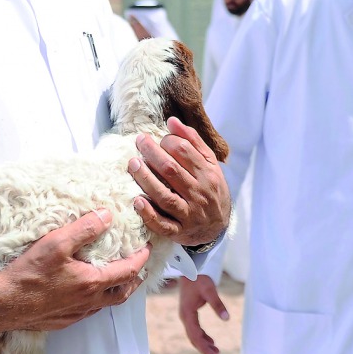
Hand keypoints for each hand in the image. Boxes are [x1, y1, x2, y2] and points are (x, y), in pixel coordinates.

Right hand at [0, 210, 149, 333]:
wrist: (1, 304)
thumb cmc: (28, 273)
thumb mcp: (56, 243)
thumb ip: (84, 229)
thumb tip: (107, 216)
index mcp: (92, 283)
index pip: (128, 271)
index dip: (141, 259)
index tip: (147, 248)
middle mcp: (88, 303)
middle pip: (122, 294)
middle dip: (134, 279)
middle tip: (138, 267)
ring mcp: (75, 314)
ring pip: (105, 305)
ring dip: (115, 291)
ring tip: (116, 278)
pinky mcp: (61, 321)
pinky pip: (88, 312)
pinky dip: (96, 300)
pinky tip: (87, 292)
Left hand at [129, 117, 230, 246]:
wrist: (219, 227)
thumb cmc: (210, 189)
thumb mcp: (209, 164)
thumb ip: (193, 142)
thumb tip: (172, 121)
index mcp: (207, 174)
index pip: (184, 151)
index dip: (167, 141)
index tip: (157, 139)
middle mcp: (199, 193)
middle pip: (171, 170)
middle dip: (152, 153)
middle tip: (139, 142)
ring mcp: (189, 214)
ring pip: (165, 196)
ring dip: (146, 179)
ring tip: (133, 164)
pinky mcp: (179, 232)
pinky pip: (162, 224)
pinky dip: (149, 213)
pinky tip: (137, 201)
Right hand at [178, 274, 227, 353]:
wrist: (190, 269)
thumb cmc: (199, 279)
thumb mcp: (210, 290)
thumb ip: (218, 304)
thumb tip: (227, 319)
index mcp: (187, 314)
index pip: (195, 336)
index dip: (204, 347)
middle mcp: (185, 317)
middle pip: (194, 338)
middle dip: (205, 349)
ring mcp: (186, 315)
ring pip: (194, 335)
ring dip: (204, 344)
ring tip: (216, 352)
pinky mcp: (189, 313)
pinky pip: (195, 329)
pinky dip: (203, 337)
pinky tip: (211, 341)